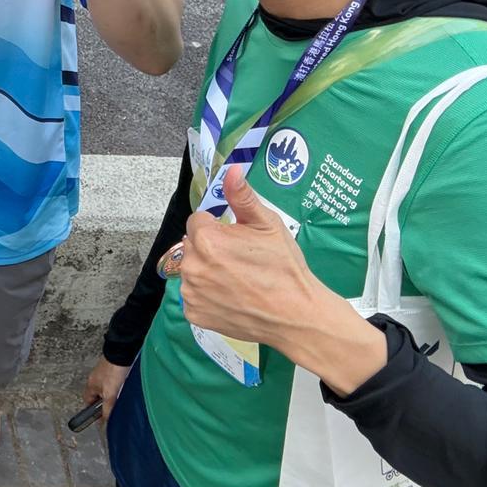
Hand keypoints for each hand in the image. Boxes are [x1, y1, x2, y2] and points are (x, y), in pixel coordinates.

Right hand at [82, 357, 130, 421]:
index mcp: (90, 385)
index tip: (99, 417)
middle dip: (103, 403)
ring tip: (120, 397)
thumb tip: (104, 422)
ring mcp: (102, 373)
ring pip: (105, 389)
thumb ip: (107, 408)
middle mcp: (94, 379)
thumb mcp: (110, 395)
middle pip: (96, 396)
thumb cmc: (114, 371)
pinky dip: (116, 386)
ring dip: (111, 394)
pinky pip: (112, 381)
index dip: (92, 410)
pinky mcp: (111, 369)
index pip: (87, 401)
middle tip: (112, 407)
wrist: (122, 353)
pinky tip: (123, 387)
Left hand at [177, 168, 319, 350]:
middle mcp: (192, 266)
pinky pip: (194, 295)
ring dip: (207, 270)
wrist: (295, 316)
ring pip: (192, 270)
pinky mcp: (194, 314)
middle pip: (193, 245)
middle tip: (240, 260)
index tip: (237, 239)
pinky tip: (231, 296)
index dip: (218, 227)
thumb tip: (231, 170)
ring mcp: (191, 293)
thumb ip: (243, 196)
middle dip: (211, 247)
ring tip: (237, 280)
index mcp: (207, 239)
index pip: (198, 221)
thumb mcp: (268, 225)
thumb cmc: (284, 268)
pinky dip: (207, 294)